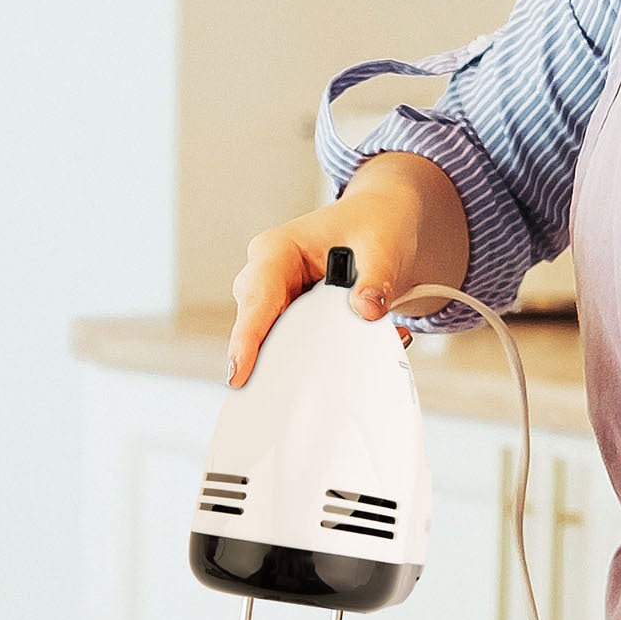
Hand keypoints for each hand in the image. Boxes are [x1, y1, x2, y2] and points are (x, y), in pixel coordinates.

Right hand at [226, 194, 415, 386]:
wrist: (382, 223)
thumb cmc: (372, 225)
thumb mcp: (381, 247)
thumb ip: (375, 279)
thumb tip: (367, 310)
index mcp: (277, 250)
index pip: (257, 295)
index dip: (246, 336)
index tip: (238, 372)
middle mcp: (267, 276)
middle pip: (256, 326)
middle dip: (269, 359)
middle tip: (283, 396)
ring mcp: (277, 300)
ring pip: (273, 342)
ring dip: (302, 361)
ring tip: (334, 371)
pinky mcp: (293, 318)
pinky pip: (295, 346)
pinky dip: (320, 358)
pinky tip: (351, 355)